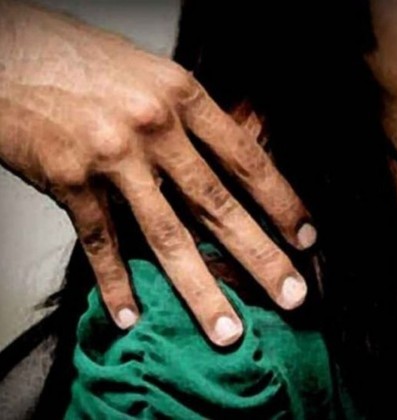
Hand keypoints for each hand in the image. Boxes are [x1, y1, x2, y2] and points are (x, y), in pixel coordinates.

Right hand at [0, 0, 316, 345]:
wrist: (10, 52)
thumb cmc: (84, 59)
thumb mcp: (154, 75)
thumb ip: (192, 121)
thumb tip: (230, 163)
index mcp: (183, 97)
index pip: (247, 160)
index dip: (282, 203)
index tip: (305, 237)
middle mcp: (154, 129)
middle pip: (219, 206)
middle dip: (261, 257)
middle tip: (292, 295)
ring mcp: (113, 159)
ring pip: (167, 236)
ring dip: (201, 290)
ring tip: (227, 330)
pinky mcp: (70, 182)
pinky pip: (100, 244)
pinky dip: (115, 285)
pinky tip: (131, 316)